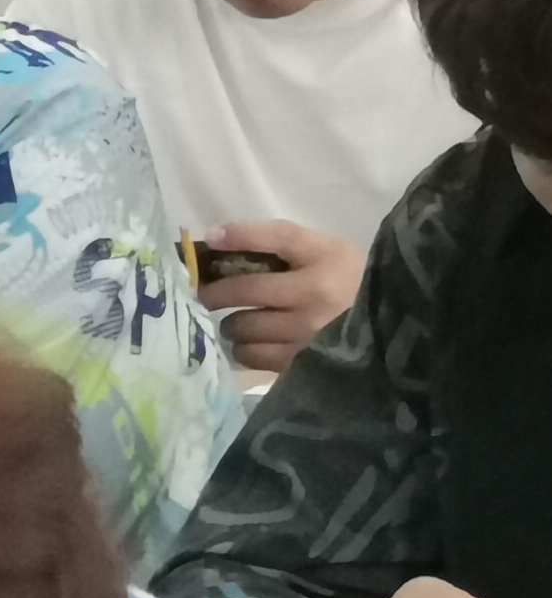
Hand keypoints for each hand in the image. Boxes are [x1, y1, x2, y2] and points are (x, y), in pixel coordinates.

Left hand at [199, 220, 363, 372]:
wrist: (390, 335)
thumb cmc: (352, 288)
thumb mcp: (333, 256)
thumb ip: (290, 250)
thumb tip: (225, 243)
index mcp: (329, 257)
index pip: (280, 237)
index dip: (242, 235)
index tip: (213, 237)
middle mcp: (315, 292)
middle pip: (245, 289)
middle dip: (216, 292)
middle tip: (207, 294)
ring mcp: (305, 331)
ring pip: (241, 325)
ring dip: (234, 323)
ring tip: (243, 322)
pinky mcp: (296, 362)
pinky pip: (249, 354)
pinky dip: (244, 348)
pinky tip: (255, 343)